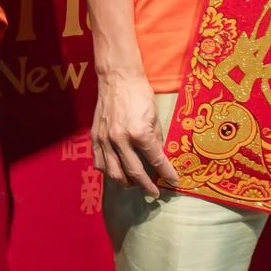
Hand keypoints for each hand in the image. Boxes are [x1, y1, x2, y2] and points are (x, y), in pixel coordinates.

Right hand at [93, 67, 179, 197]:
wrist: (117, 78)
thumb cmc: (139, 93)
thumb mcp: (155, 117)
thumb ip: (156, 139)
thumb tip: (158, 157)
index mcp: (139, 134)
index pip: (156, 161)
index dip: (167, 174)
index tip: (174, 182)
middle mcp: (120, 140)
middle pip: (134, 173)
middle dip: (146, 186)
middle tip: (154, 193)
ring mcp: (106, 140)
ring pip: (114, 173)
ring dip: (126, 183)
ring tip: (134, 185)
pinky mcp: (96, 137)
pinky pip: (100, 162)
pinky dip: (108, 172)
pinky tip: (116, 173)